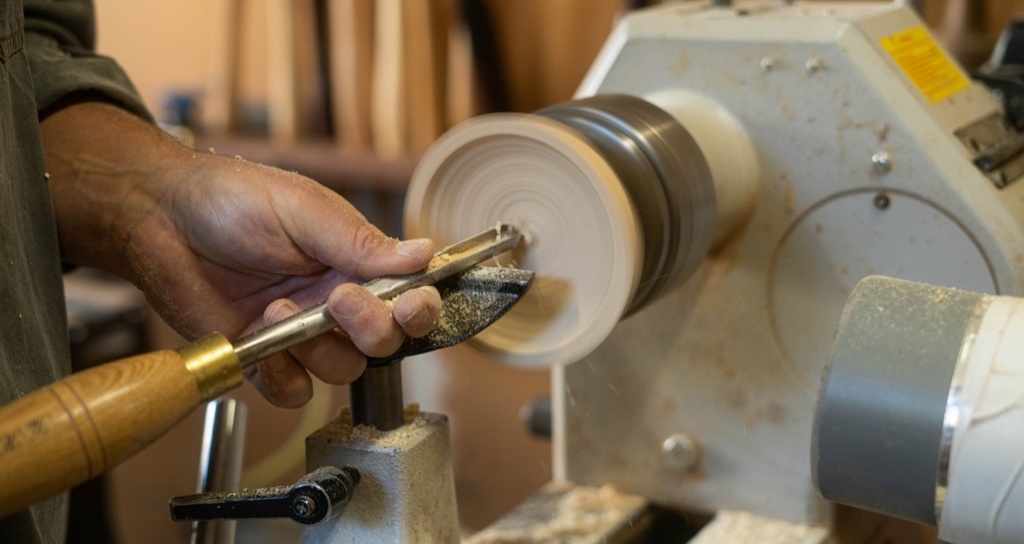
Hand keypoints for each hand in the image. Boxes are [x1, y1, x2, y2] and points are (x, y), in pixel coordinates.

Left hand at [42, 101, 441, 406]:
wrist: (159, 218)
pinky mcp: (263, 358)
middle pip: (384, 342)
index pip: (408, 298)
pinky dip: (282, 377)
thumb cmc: (231, 199)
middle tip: (336, 299)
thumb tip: (424, 253)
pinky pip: (293, 391)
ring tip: (274, 309)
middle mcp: (334, 302)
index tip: (409, 305)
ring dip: (317, 347)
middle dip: (369, 328)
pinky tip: (259, 344)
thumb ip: (360, 242)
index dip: (419, 309)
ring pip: (342, 370)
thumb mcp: (303, 211)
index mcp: (355, 262)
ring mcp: (300, 333)